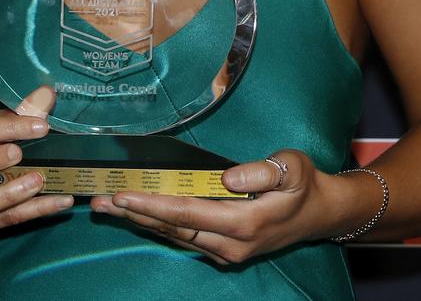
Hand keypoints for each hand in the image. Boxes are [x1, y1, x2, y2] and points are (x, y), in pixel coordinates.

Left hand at [91, 150, 332, 264]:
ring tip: (107, 207)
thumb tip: (226, 178)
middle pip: (173, 229)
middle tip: (98, 202)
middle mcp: (231, 244)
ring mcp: (226, 250)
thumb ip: (260, 172)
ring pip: (175, 236)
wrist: (321, 213)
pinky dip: (158, 224)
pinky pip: (184, 236)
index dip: (153, 204)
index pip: (187, 213)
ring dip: (140, 221)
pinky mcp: (224, 248)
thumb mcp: (292, 169)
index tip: (123, 194)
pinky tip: (138, 214)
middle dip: (134, 215)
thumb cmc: (305, 184)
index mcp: (245, 223)